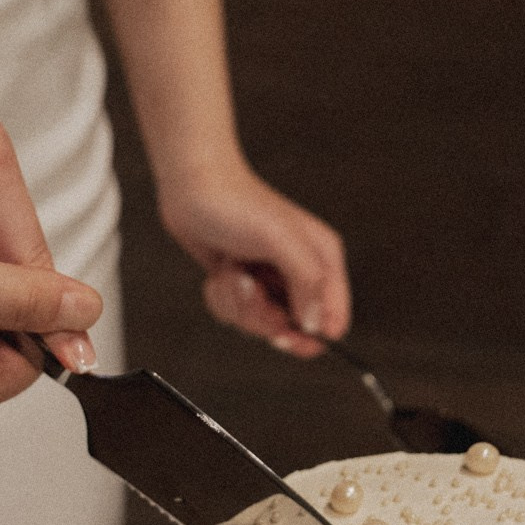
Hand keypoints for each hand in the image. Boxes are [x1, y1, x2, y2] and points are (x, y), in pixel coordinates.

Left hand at [160, 158, 350, 357]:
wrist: (191, 187)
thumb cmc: (237, 205)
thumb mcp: (281, 240)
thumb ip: (307, 282)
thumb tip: (316, 326)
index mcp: (323, 260)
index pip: (333, 319)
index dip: (310, 336)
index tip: (282, 333)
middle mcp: (300, 273)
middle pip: (292, 329)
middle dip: (262, 315)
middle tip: (249, 284)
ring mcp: (270, 280)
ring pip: (258, 324)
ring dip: (237, 301)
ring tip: (232, 269)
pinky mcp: (243, 283)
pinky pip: (235, 314)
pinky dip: (221, 298)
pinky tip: (219, 272)